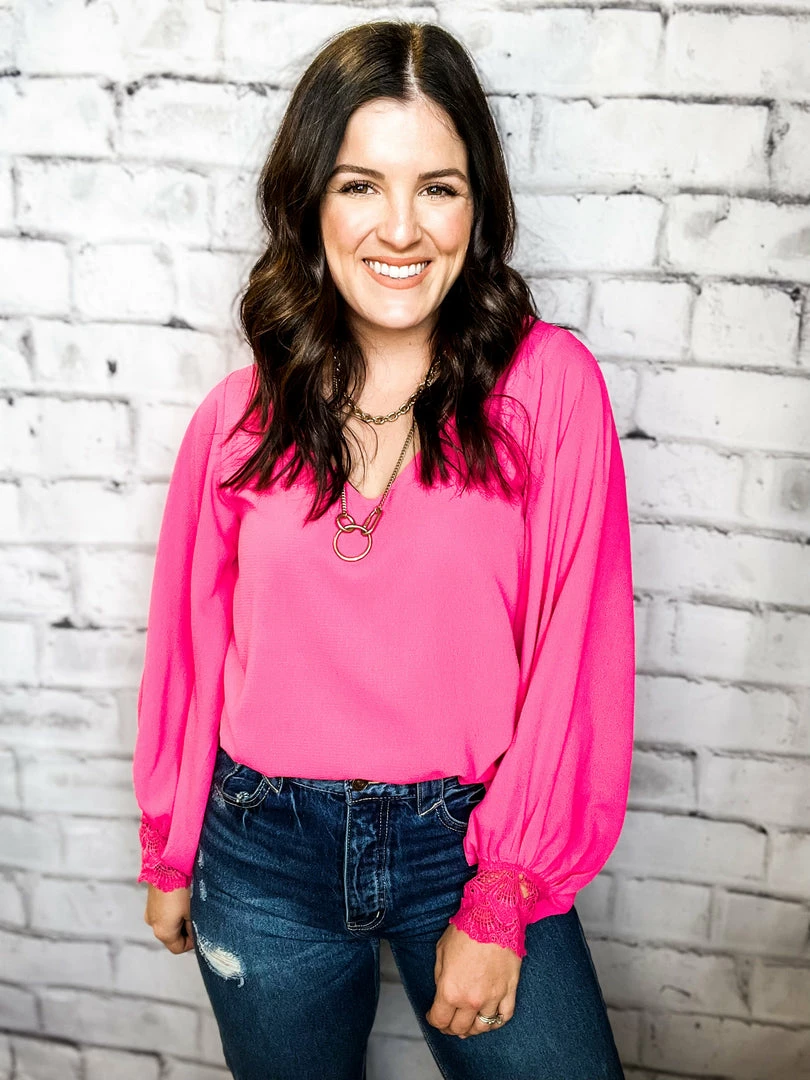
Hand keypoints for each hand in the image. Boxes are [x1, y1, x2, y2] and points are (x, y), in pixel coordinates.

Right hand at [144, 884, 194, 953]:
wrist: (168, 863)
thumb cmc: (182, 888)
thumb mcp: (193, 912)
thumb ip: (194, 928)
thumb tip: (196, 933)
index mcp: (163, 932)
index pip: (178, 948)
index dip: (192, 942)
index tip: (200, 930)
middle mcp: (153, 924)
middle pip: (172, 936)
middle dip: (186, 929)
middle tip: (197, 914)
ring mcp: (150, 911)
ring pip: (169, 923)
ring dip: (180, 918)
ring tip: (190, 903)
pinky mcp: (151, 901)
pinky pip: (164, 911)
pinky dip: (174, 909)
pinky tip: (182, 896)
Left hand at [425, 922, 522, 1038]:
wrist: (494, 916)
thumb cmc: (466, 929)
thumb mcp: (441, 951)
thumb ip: (440, 976)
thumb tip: (442, 991)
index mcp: (450, 990)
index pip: (439, 1020)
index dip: (433, 1020)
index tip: (433, 1016)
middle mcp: (471, 999)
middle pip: (460, 1028)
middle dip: (451, 1028)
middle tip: (448, 1023)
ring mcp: (493, 997)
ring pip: (482, 1027)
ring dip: (472, 1029)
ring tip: (468, 1024)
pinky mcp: (510, 991)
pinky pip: (504, 1017)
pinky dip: (495, 1023)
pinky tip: (489, 1020)